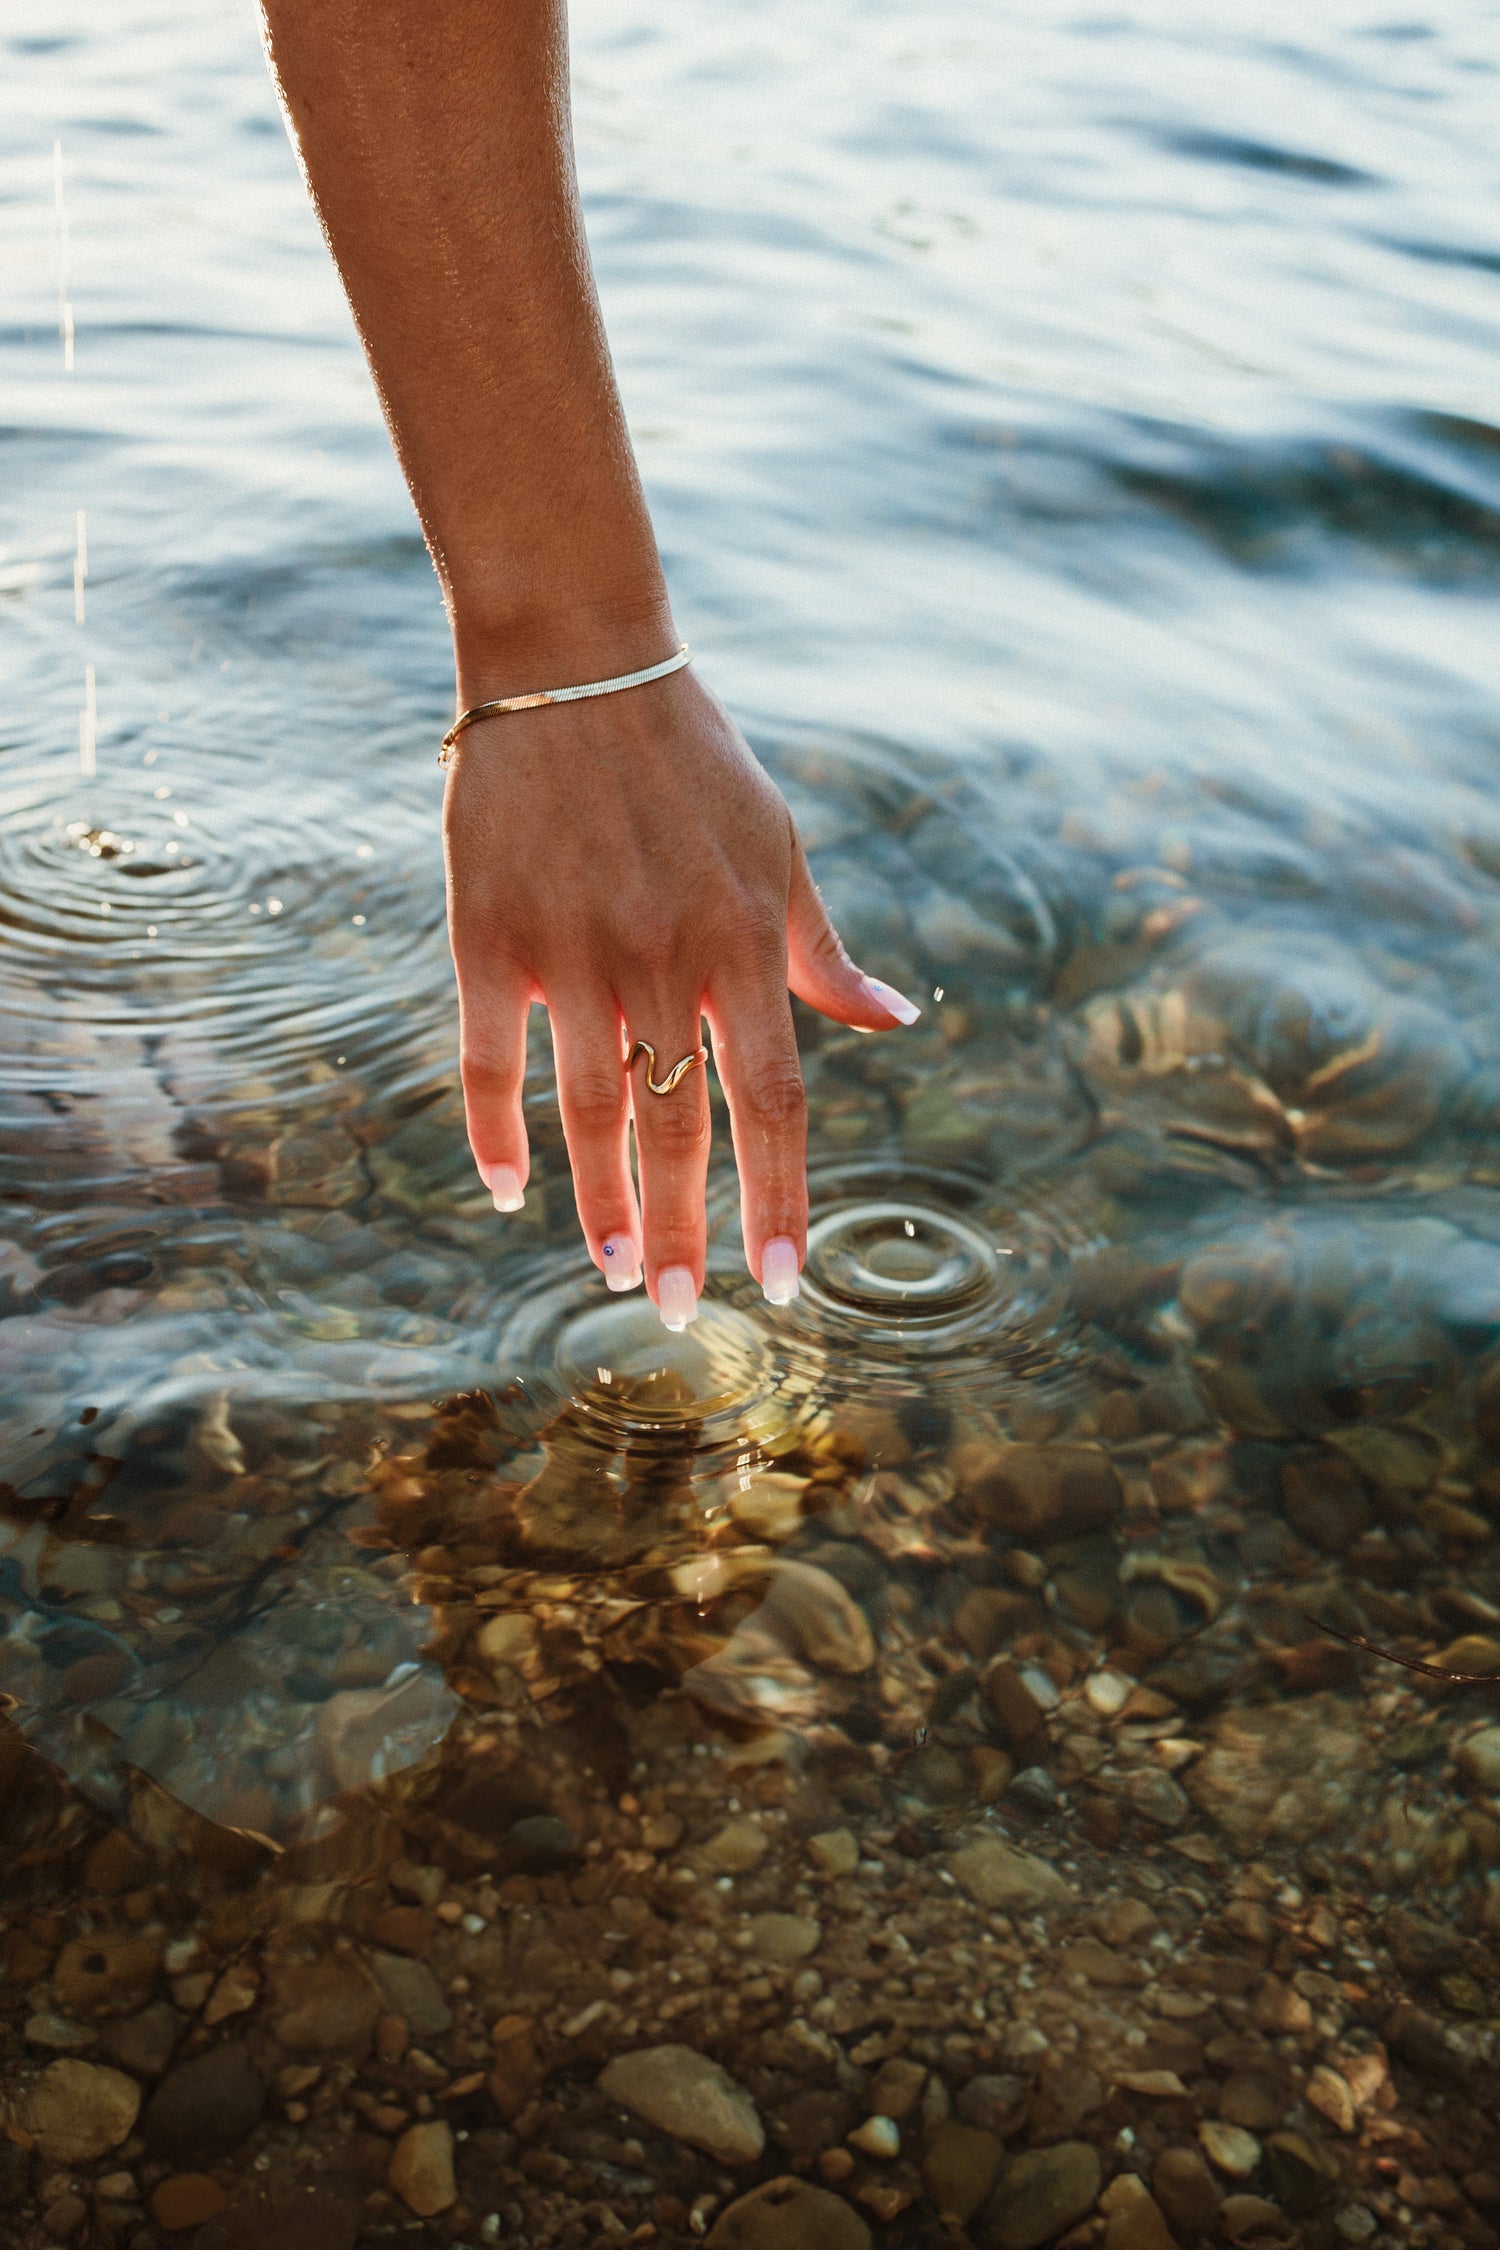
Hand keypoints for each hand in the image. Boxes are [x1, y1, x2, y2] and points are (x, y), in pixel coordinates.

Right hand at [443, 662, 919, 1326]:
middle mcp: (661, 958)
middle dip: (682, 1230)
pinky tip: (507, 1189)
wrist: (576, 666)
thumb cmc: (694, 765)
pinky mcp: (488, 932)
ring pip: (589, 1108)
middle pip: (677, 1125)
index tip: (780, 1283)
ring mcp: (570, 949)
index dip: (777, 1198)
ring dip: (599, 1202)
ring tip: (611, 1270)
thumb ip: (823, 954)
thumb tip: (898, 1022)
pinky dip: (494, 1130)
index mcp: (741, 944)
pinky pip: (489, 1056)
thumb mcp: (780, 851)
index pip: (771, 1100)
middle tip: (676, 1310)